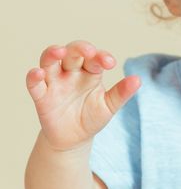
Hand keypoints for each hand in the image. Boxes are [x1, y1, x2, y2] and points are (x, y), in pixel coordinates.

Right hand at [26, 42, 140, 151]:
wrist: (73, 140)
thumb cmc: (91, 118)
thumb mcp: (109, 106)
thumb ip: (121, 93)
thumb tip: (138, 80)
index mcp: (90, 73)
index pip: (94, 58)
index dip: (101, 56)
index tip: (110, 63)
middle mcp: (71, 73)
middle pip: (72, 52)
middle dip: (79, 48)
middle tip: (89, 51)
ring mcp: (55, 83)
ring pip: (49, 61)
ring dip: (52, 53)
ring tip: (59, 51)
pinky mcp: (41, 97)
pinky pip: (34, 84)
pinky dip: (34, 77)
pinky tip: (38, 73)